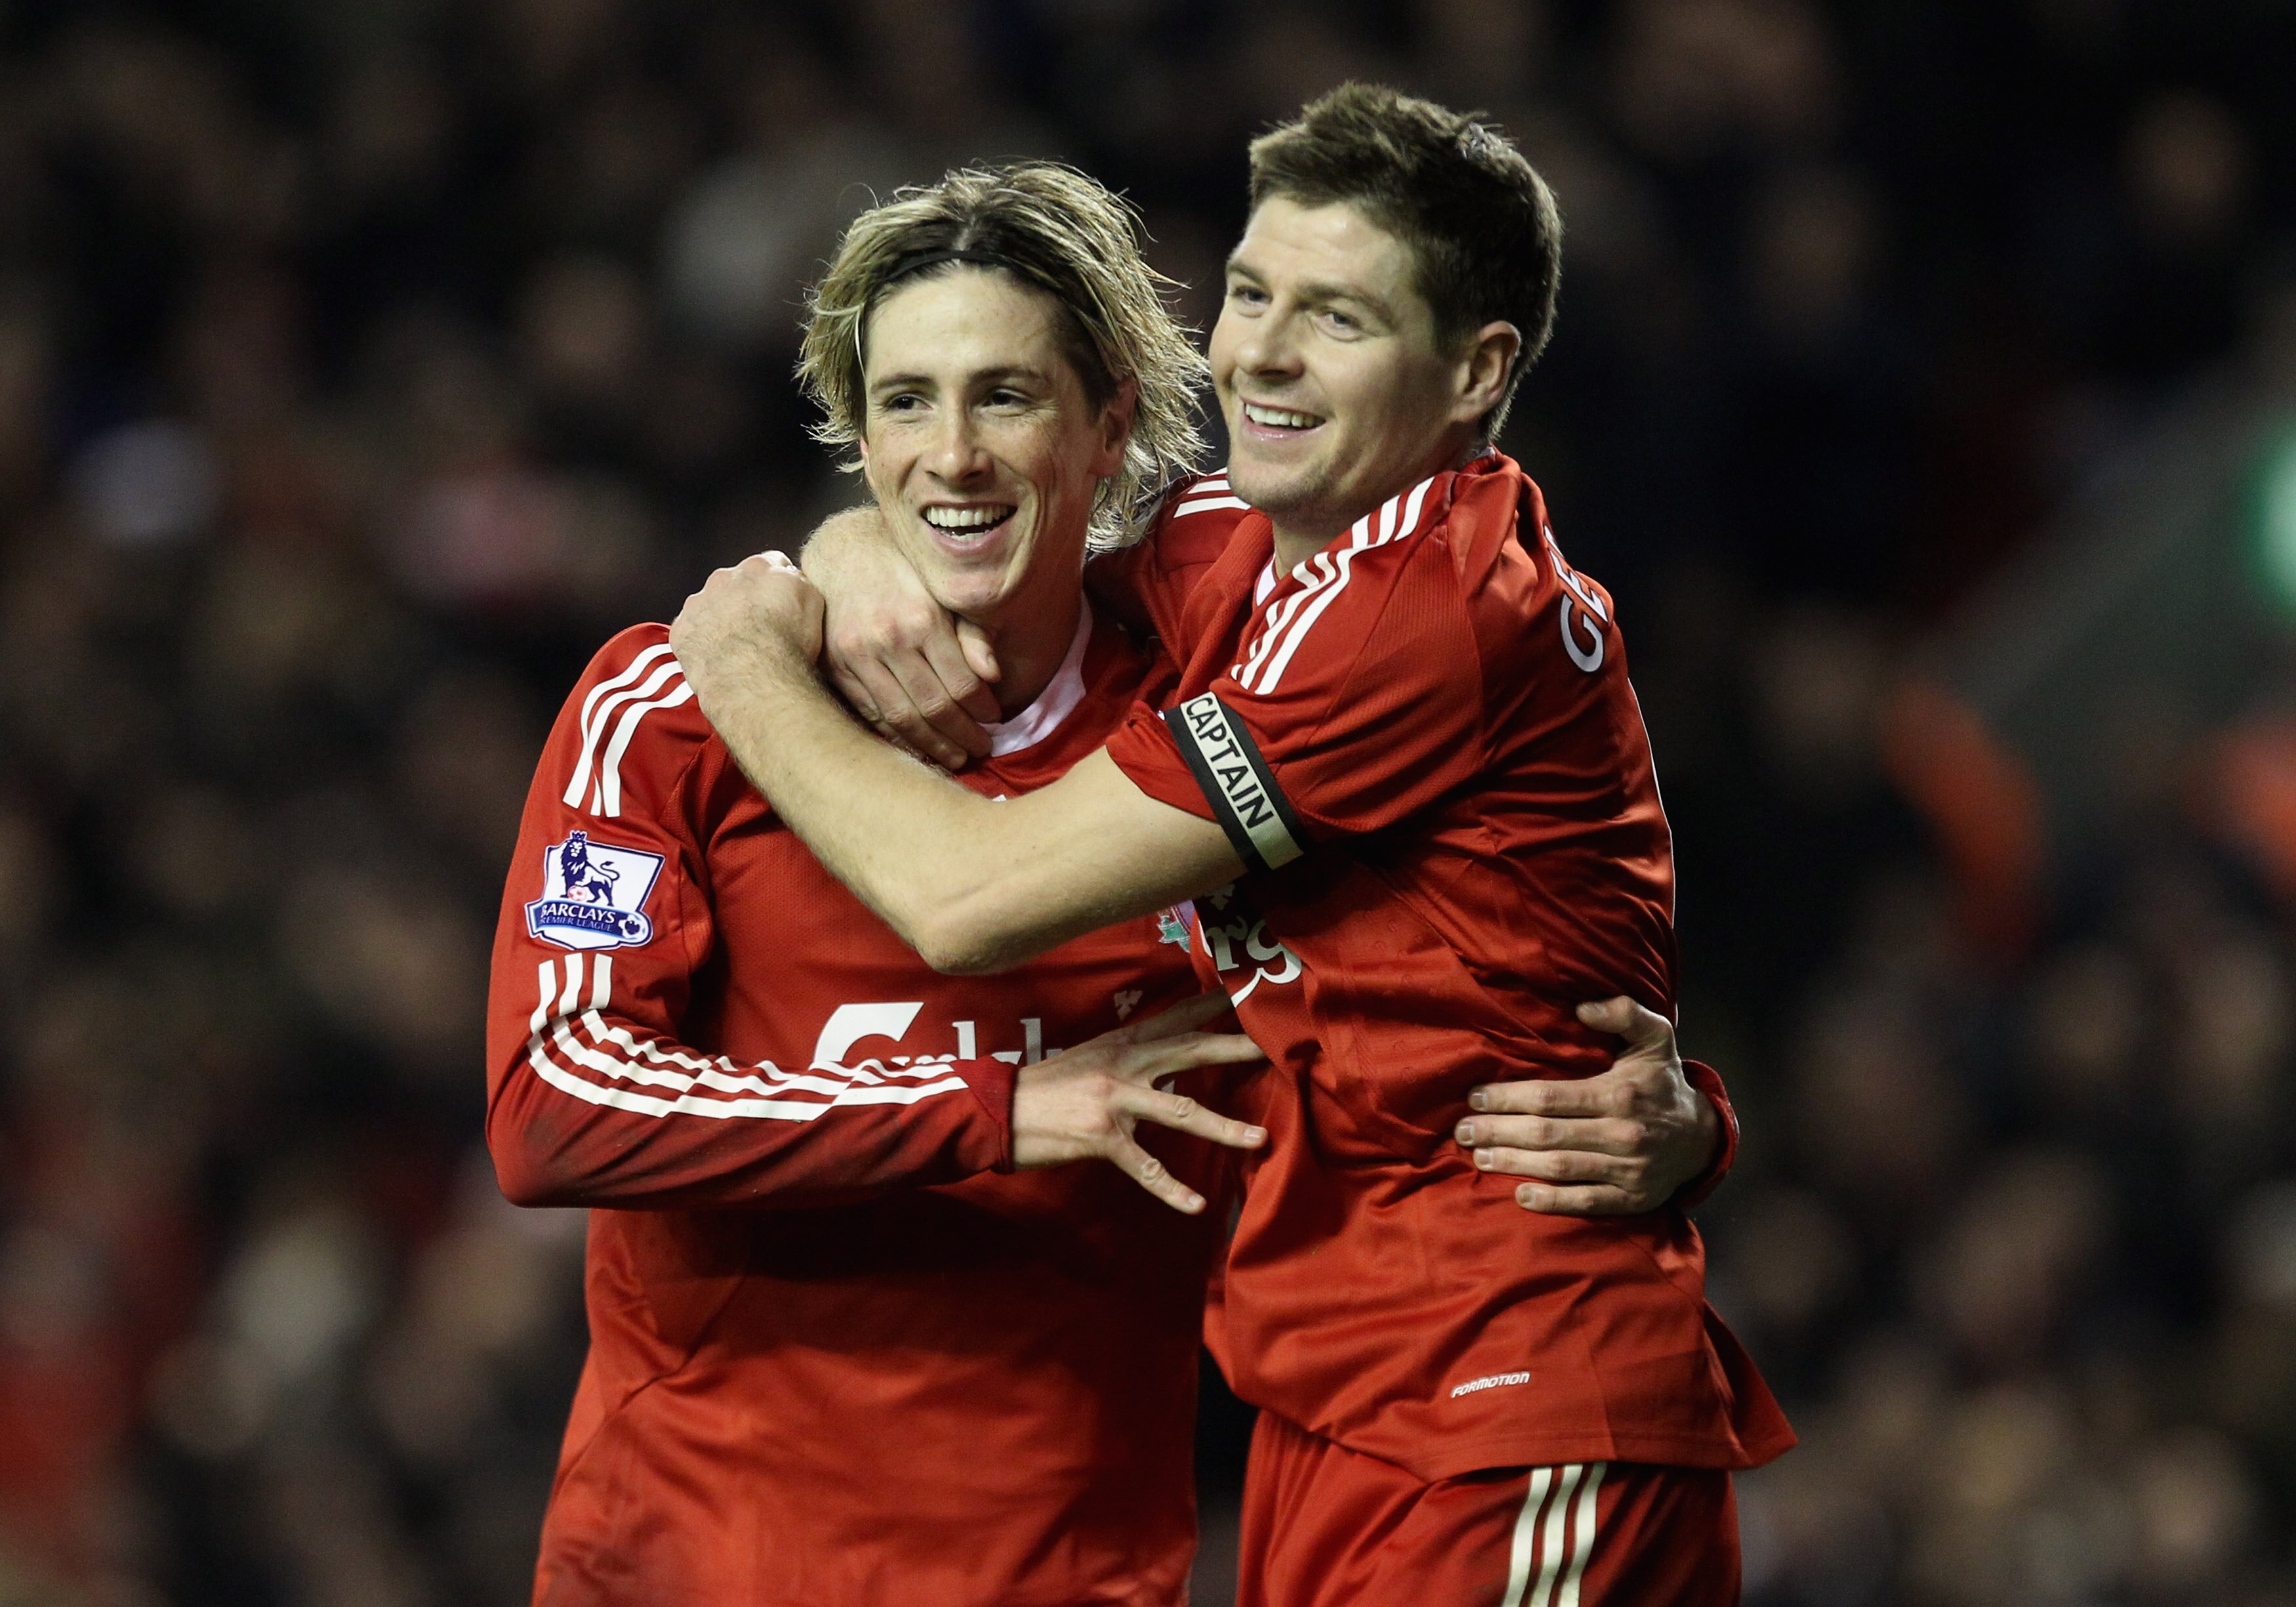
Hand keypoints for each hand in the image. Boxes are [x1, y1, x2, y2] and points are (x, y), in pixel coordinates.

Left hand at [671, 551, 826, 701]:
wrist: (754, 678)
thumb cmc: (786, 645)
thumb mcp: (813, 604)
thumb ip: (799, 583)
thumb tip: (792, 581)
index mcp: (759, 568)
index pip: (770, 564)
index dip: (777, 585)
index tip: (781, 603)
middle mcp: (725, 578)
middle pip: (736, 583)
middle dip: (745, 600)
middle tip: (759, 628)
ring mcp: (699, 602)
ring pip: (710, 605)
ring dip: (720, 619)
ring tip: (737, 648)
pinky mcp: (682, 629)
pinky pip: (690, 631)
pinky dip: (701, 641)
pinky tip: (717, 657)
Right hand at [804, 507, 1001, 768]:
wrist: (843, 552)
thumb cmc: (905, 570)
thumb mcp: (944, 589)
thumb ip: (971, 632)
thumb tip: (993, 676)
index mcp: (922, 618)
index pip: (961, 683)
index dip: (982, 709)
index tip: (996, 720)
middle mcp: (888, 639)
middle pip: (933, 707)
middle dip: (963, 735)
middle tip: (982, 749)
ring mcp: (857, 656)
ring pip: (901, 718)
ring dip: (932, 746)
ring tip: (956, 758)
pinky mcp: (836, 667)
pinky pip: (871, 714)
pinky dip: (897, 737)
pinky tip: (918, 747)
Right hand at [1012, 991, 1266, 1213]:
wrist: (998, 1110)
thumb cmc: (1047, 1087)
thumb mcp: (1091, 1056)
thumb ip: (1130, 1052)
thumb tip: (1166, 1048)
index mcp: (1122, 1042)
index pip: (1177, 1017)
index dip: (1214, 1005)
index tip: (1249, 991)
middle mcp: (1124, 1065)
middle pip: (1190, 1052)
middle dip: (1234, 1050)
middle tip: (1275, 1047)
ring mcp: (1114, 1101)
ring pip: (1180, 1111)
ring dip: (1223, 1126)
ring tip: (1260, 1138)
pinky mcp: (1102, 1138)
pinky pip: (1146, 1167)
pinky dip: (1172, 1188)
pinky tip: (1197, 1205)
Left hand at [1454, 997, 1718, 1214]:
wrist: (1701, 1137)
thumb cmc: (1662, 1082)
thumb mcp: (1655, 1038)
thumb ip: (1624, 1013)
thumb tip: (1583, 1007)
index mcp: (1620, 1093)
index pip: (1551, 1097)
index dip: (1508, 1098)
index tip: (1475, 1097)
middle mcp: (1624, 1133)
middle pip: (1547, 1133)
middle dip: (1498, 1132)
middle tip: (1463, 1130)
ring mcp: (1628, 1170)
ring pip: (1560, 1167)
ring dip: (1514, 1164)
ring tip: (1479, 1157)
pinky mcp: (1632, 1199)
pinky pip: (1586, 1203)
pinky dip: (1551, 1202)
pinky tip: (1520, 1194)